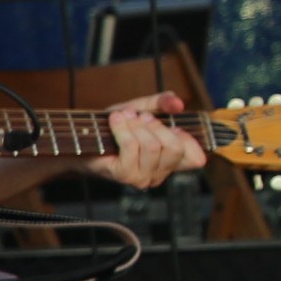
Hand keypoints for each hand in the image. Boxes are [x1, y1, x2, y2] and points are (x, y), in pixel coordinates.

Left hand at [92, 92, 207, 190]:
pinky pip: (132, 146)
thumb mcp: (143, 108)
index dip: (189, 140)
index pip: (195, 160)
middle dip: (157, 125)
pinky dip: (123, 128)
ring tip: (124, 117)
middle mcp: (159, 174)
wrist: (84, 138)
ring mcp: (142, 178)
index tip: (174, 127)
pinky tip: (115, 120)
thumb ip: (162, 103)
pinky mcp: (125, 175)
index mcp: (169, 162)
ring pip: (153, 146)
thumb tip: (179, 104)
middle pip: (174, 147)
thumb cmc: (115, 126)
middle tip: (141, 117)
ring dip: (136, 125)